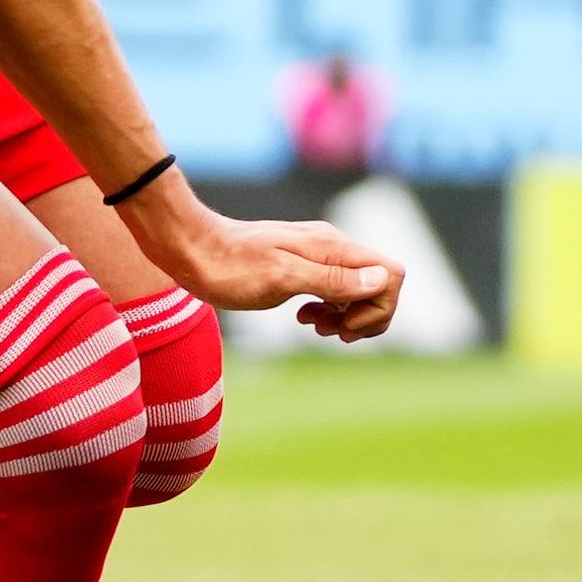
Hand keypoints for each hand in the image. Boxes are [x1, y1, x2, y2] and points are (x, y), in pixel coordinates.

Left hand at [121, 175, 403, 343]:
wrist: (190, 249)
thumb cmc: (230, 268)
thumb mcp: (281, 279)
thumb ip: (331, 280)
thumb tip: (380, 281)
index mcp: (332, 248)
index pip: (391, 273)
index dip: (380, 307)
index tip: (344, 326)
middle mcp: (331, 248)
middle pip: (380, 283)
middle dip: (365, 317)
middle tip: (332, 334)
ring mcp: (317, 256)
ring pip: (358, 289)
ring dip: (345, 316)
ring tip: (313, 327)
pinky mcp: (301, 265)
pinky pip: (334, 289)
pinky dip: (328, 310)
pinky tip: (303, 318)